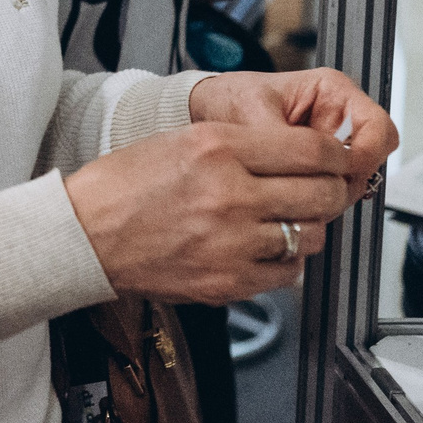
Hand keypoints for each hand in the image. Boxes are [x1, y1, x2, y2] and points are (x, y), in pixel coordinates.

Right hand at [64, 121, 355, 303]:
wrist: (85, 236)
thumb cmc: (124, 187)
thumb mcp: (181, 140)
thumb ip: (242, 145)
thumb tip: (298, 154)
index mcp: (217, 149)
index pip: (311, 150)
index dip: (336, 154)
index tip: (336, 159)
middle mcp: (230, 194)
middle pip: (321, 194)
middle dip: (331, 190)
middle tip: (323, 188)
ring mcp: (232, 242)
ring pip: (310, 236)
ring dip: (307, 226)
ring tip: (286, 219)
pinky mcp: (229, 281)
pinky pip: (286, 273)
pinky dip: (284, 260)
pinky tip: (264, 247)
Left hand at [190, 70, 396, 203]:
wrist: (209, 113)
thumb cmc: (231, 99)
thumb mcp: (252, 114)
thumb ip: (282, 141)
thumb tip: (306, 166)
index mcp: (333, 91)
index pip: (379, 127)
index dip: (368, 154)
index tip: (345, 172)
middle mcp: (339, 119)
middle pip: (371, 161)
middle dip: (346, 180)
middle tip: (313, 188)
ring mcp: (331, 147)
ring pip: (354, 182)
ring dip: (329, 194)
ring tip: (292, 190)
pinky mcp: (318, 170)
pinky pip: (332, 192)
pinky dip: (316, 201)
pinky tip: (290, 196)